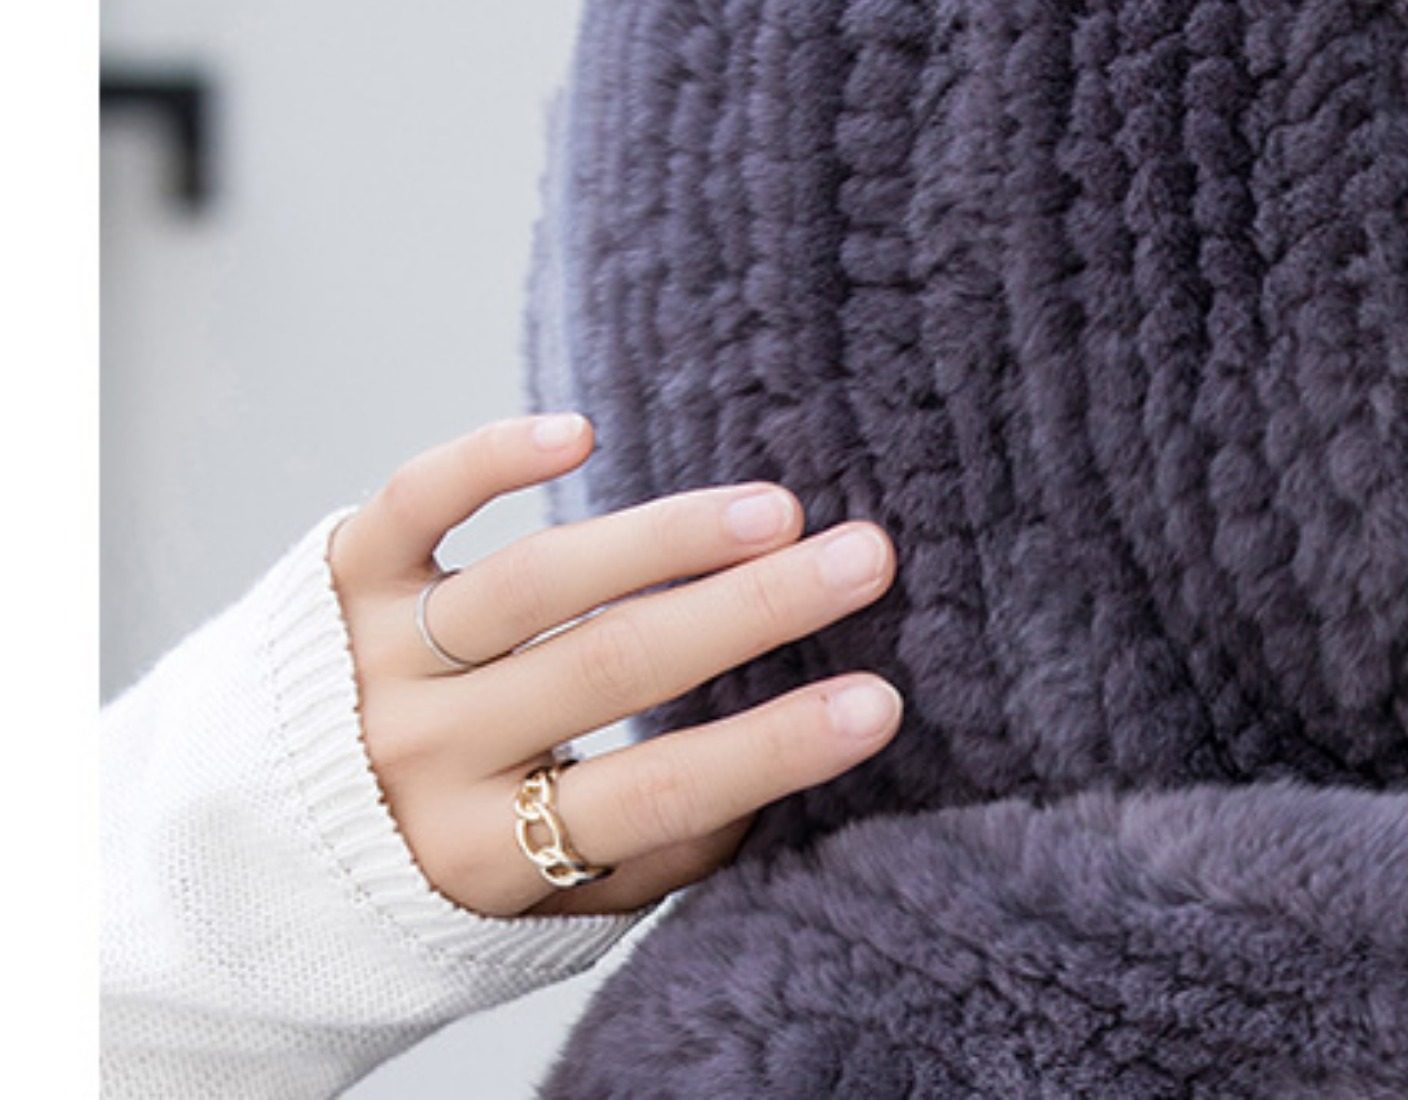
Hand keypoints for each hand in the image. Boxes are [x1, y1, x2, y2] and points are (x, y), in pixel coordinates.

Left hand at [320, 412, 901, 916]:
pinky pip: (414, 506)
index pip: (655, 790)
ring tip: (775, 509)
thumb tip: (775, 775)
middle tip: (864, 560)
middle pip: (609, 668)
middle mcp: (425, 753)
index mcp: (485, 852)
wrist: (247, 842)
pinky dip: (490, 460)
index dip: (773, 747)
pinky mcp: (342, 577)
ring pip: (535, 583)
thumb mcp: (553, 905)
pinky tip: (582, 434)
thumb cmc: (449, 868)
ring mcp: (378, 658)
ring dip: (663, 537)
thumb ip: (660, 852)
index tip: (880, 700)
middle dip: (752, 612)